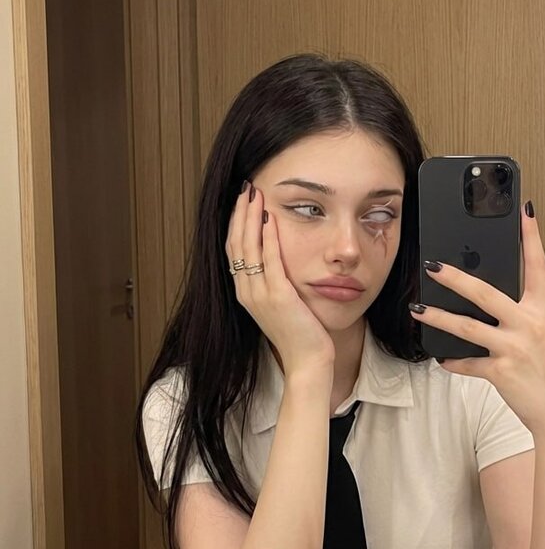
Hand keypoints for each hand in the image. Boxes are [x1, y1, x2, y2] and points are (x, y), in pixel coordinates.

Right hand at [226, 183, 335, 375]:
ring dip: (250, 217)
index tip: (242, 200)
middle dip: (239, 213)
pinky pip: (270, 261)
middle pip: (236, 243)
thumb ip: (275, 282)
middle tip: (246, 187)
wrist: (307, 362)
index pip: (234, 250)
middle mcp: (246, 292)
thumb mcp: (282, 304)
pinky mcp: (278, 297)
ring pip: (248, 248)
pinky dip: (268, 238)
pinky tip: (270, 218)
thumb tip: (277, 257)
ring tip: (255, 194)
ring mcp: (260, 295)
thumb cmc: (300, 334)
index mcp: (245, 293)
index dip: (235, 222)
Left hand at [410, 203, 544, 434]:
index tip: (525, 211)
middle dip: (455, 277)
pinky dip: (453, 361)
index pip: (538, 266)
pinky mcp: (501, 371)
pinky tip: (442, 357)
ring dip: (439, 317)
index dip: (532, 237)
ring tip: (418, 309)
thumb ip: (523, 313)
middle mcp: (530, 324)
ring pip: (468, 327)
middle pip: (486, 293)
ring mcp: (515, 347)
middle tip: (433, 265)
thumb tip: (491, 298)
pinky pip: (468, 363)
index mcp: (543, 310)